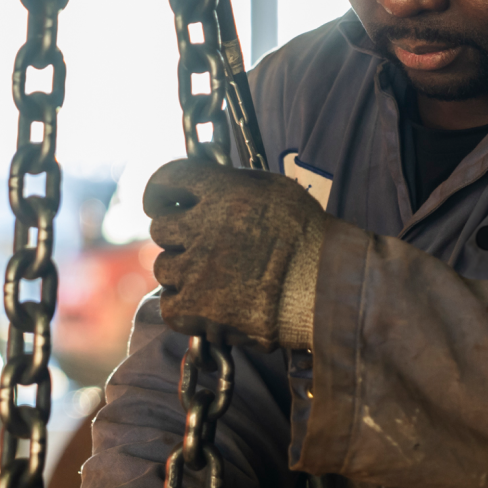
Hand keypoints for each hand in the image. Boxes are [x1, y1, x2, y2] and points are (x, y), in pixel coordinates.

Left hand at [143, 156, 323, 349]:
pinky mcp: (198, 308)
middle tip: (203, 249)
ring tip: (216, 281)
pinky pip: (169, 305)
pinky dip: (184, 307)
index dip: (159, 192)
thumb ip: (237, 184)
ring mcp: (198, 269)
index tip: (161, 203)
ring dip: (184, 273)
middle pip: (161, 228)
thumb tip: (208, 184)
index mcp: (223, 192)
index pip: (166, 179)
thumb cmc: (311, 240)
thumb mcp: (279, 191)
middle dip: (179, 237)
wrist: (329, 291)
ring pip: (164, 267)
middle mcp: (204, 227)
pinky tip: (209, 306)